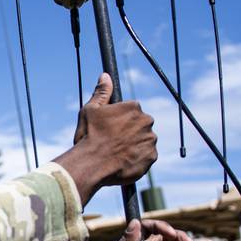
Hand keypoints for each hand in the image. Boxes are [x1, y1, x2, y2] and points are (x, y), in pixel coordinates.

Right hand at [53, 73, 157, 203]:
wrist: (91, 164)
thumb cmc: (88, 136)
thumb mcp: (90, 110)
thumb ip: (102, 93)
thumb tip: (106, 76)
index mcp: (133, 107)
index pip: (131, 111)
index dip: (119, 121)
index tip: (109, 129)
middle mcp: (146, 121)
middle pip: (140, 125)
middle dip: (129, 132)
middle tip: (113, 142)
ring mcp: (150, 140)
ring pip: (144, 140)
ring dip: (134, 145)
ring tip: (117, 153)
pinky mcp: (151, 157)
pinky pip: (146, 156)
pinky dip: (137, 159)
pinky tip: (123, 161)